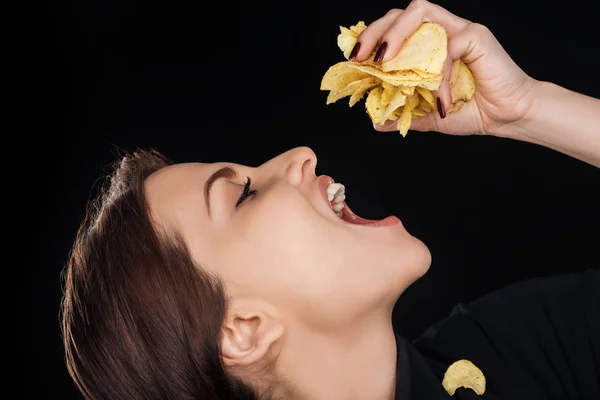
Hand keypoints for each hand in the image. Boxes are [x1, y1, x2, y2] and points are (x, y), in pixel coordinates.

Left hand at [351, 0, 535, 136]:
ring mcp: (460, 30)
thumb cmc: (475, 110)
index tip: (354, 57)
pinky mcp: (476, 37)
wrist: (509, 117)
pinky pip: (447, 49)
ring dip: (396, 32)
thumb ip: (406, 114)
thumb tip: (377, 122)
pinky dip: (439, 77)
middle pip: (403, 13)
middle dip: (376, 30)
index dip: (373, 36)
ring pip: (421, 10)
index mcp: (430, 45)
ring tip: (383, 59)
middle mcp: (443, 31)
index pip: (396, 28)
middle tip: (360, 54)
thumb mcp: (430, 116)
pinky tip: (442, 102)